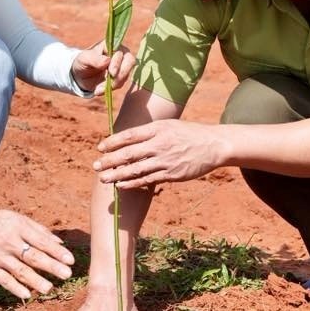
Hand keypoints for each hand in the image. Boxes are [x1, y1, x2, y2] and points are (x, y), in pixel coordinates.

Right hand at [0, 202, 73, 298]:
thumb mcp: (19, 219)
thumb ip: (39, 231)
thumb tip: (60, 244)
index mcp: (18, 228)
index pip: (41, 242)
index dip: (56, 252)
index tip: (71, 260)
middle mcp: (9, 243)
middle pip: (32, 257)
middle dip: (51, 266)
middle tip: (67, 274)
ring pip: (19, 271)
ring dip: (35, 280)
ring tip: (50, 288)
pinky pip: (3, 280)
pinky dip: (15, 288)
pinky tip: (27, 294)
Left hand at [70, 44, 135, 96]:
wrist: (80, 75)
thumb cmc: (83, 62)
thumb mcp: (84, 59)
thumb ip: (95, 58)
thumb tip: (107, 60)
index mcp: (112, 45)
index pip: (121, 52)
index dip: (118, 63)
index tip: (112, 73)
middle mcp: (120, 54)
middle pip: (130, 62)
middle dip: (121, 75)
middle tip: (111, 84)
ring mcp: (122, 66)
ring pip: (126, 75)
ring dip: (113, 84)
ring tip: (98, 89)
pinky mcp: (120, 77)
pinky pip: (120, 84)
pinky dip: (110, 89)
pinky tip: (99, 90)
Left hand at [93, 119, 223, 189]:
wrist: (214, 145)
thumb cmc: (188, 133)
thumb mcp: (169, 125)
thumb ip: (149, 132)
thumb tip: (126, 138)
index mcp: (158, 129)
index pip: (130, 135)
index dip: (113, 142)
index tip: (100, 148)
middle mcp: (160, 144)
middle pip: (129, 153)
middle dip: (110, 161)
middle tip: (95, 165)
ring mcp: (166, 160)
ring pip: (136, 169)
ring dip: (117, 175)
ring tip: (103, 178)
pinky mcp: (172, 174)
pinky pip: (148, 180)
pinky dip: (133, 183)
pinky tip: (121, 185)